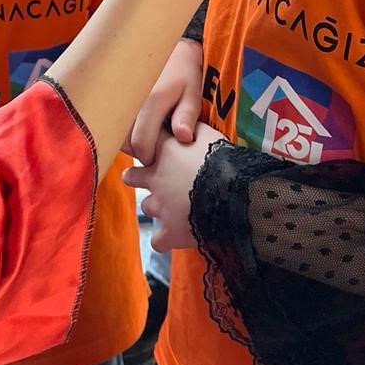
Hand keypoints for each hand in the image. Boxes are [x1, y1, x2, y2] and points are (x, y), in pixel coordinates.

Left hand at [124, 124, 225, 251]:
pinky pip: (158, 240)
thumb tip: (185, 124)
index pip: (143, 143)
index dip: (145, 146)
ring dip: (157, 208)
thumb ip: (192, 128)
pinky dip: (164, 240)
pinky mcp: (169, 232)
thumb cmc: (224, 159)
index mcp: (165, 152)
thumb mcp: (208, 134)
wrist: (232, 193)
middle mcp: (156, 178)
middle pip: (132, 176)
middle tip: (139, 178)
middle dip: (135, 177)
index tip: (148, 149)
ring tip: (173, 209)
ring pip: (147, 207)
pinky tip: (173, 237)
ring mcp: (160, 206)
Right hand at [128, 40, 202, 164]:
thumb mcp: (193, 94)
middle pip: (123, 139)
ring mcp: (121, 95)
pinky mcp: (116, 93)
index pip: (139, 143)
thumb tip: (183, 138)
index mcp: (151, 102)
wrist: (171, 48)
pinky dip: (122, 126)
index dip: (147, 157)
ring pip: (116, 129)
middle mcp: (131, 99)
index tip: (156, 160)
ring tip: (146, 136)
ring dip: (127, 139)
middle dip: (136, 150)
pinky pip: (113, 118)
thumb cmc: (186, 73)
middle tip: (152, 149)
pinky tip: (137, 124)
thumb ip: (186, 116)